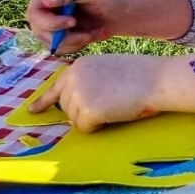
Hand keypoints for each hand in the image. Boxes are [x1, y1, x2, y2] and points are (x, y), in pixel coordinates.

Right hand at [23, 0, 126, 54]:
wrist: (119, 12)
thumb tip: (45, 0)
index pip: (34, 12)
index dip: (49, 21)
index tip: (73, 22)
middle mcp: (44, 9)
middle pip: (39, 31)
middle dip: (66, 36)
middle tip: (88, 35)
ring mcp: (48, 25)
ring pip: (51, 43)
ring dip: (76, 41)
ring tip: (95, 32)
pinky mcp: (56, 37)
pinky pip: (61, 49)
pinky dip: (79, 45)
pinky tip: (92, 35)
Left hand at [29, 54, 165, 130]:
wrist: (160, 80)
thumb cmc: (145, 75)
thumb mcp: (109, 68)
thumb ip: (90, 79)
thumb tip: (77, 99)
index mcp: (80, 65)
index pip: (57, 86)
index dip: (46, 101)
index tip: (34, 111)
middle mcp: (74, 77)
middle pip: (67, 107)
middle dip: (85, 111)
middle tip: (112, 103)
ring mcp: (79, 93)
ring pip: (75, 119)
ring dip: (93, 118)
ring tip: (116, 105)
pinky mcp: (88, 110)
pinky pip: (86, 128)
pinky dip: (99, 126)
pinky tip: (115, 113)